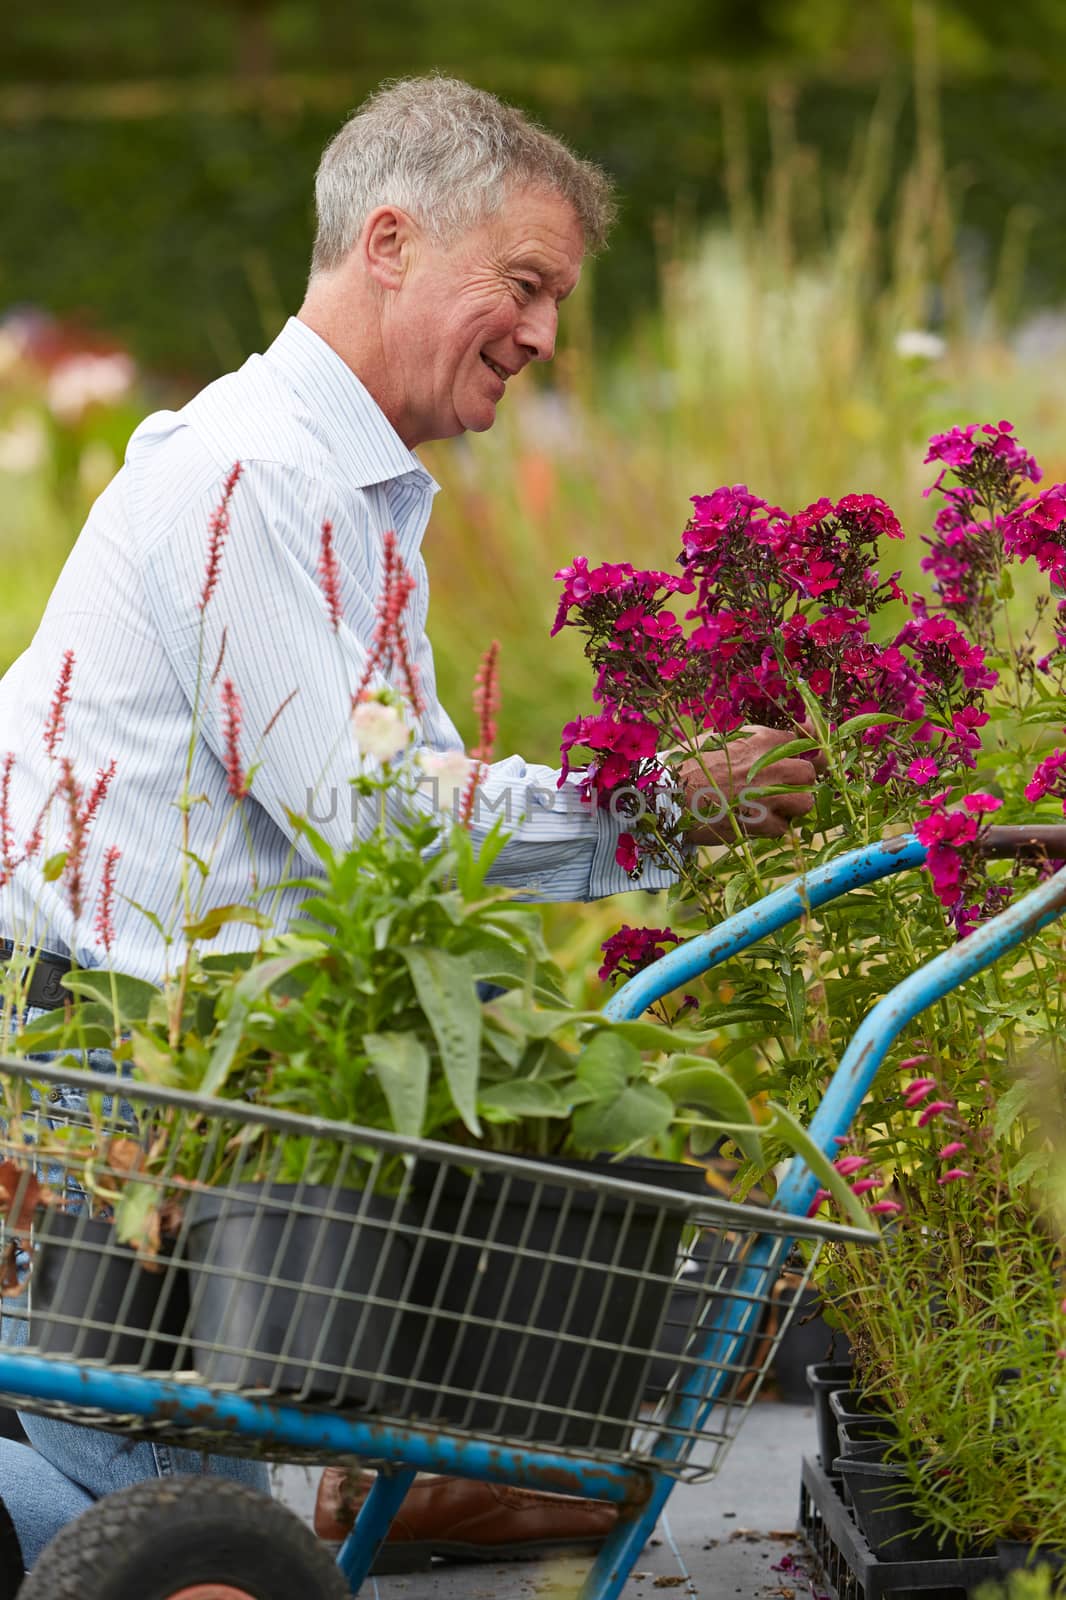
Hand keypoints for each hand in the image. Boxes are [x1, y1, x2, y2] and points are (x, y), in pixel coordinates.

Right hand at [677, 726, 825, 842]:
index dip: (800, 751)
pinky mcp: (761, 824)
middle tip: (785, 786)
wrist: (667, 794)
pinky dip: (773, 827)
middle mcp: (772, 765)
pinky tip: (754, 822)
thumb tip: (780, 738)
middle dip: (800, 780)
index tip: (798, 758)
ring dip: (792, 806)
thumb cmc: (688, 764)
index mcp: (762, 739)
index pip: (801, 740)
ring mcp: (769, 796)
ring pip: (805, 802)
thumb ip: (754, 739)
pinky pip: (783, 828)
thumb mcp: (722, 738)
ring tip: (774, 806)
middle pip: (810, 772)